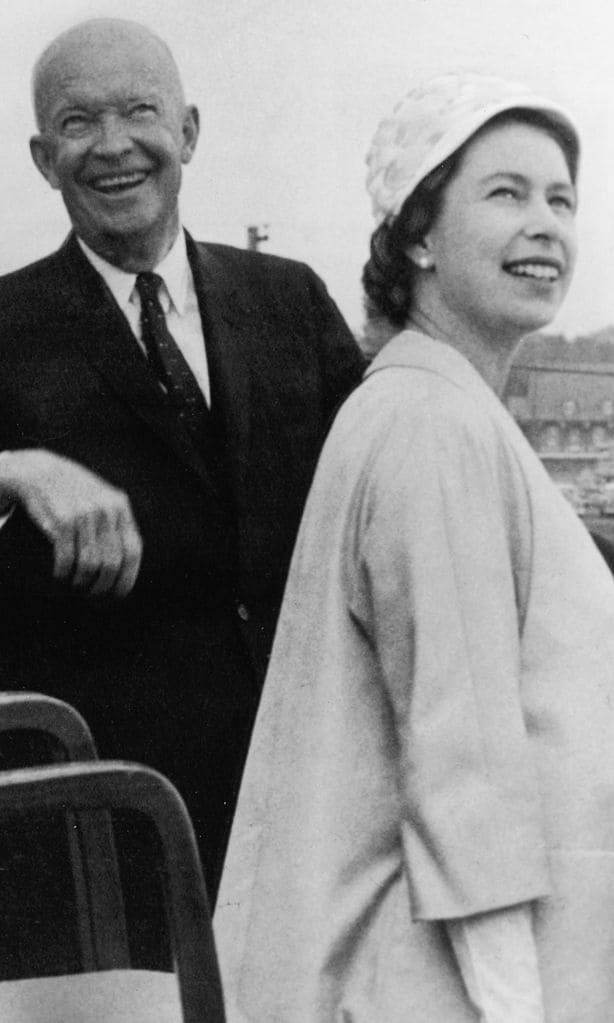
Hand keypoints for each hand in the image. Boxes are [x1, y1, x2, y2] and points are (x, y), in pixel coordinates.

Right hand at [0, 449, 142, 596]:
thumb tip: (126, 567)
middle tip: (92, 594)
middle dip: (102, 586)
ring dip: (81, 582)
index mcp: (120, 507)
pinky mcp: (63, 520)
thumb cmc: (73, 493)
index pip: (133, 551)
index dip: (127, 578)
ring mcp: (85, 514)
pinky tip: (60, 574)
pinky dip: (63, 573)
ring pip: (90, 564)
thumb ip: (116, 525)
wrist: (40, 472)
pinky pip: (67, 559)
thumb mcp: (102, 500)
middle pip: (111, 563)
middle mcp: (106, 510)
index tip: (118, 594)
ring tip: (75, 584)